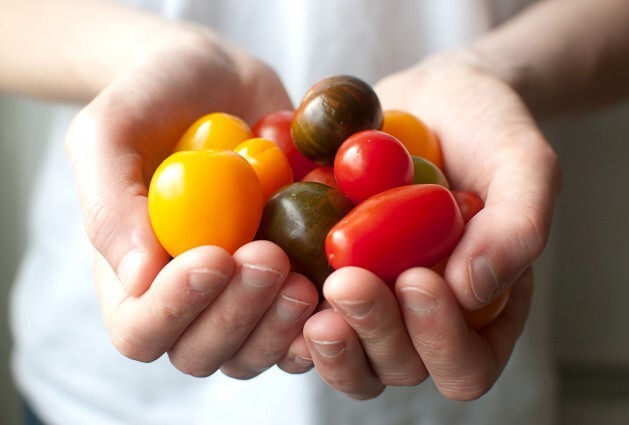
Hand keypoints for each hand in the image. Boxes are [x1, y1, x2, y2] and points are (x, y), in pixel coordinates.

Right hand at [66, 29, 317, 376]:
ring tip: (306, 274)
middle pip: (204, 353)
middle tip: (269, 257)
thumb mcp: (111, 130)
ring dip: (282, 325)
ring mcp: (243, 295)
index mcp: (133, 276)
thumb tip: (138, 278)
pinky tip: (342, 280)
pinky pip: (307, 326)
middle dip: (238, 315)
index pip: (142, 329)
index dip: (176, 308)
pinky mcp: (289, 281)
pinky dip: (326, 317)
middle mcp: (189, 298)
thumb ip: (110, 201)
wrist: (221, 82)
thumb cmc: (156, 100)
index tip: (214, 256)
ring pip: (257, 352)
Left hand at [286, 49, 559, 399]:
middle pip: (396, 366)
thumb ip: (517, 226)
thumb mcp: (521, 163)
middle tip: (348, 281)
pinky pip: (298, 313)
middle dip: (373, 331)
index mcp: (480, 311)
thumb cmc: (485, 131)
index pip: (465, 364)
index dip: (440, 339)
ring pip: (344, 355)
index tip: (417, 279)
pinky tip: (271, 266)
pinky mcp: (325, 278)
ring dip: (325, 336)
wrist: (429, 101)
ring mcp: (371, 302)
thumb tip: (473, 289)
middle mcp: (421, 319)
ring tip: (305, 287)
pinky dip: (282, 302)